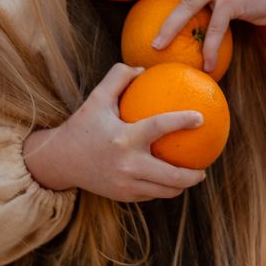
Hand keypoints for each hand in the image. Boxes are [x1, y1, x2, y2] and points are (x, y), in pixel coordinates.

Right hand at [23, 63, 205, 200]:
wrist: (60, 161)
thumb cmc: (83, 126)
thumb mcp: (96, 98)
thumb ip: (118, 79)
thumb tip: (142, 69)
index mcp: (124, 138)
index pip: (159, 127)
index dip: (182, 121)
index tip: (200, 117)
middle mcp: (127, 164)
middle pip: (171, 176)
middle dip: (193, 174)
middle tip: (204, 166)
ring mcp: (125, 184)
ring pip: (164, 191)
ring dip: (182, 185)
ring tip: (193, 176)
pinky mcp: (123, 196)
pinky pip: (151, 194)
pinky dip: (163, 189)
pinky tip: (171, 181)